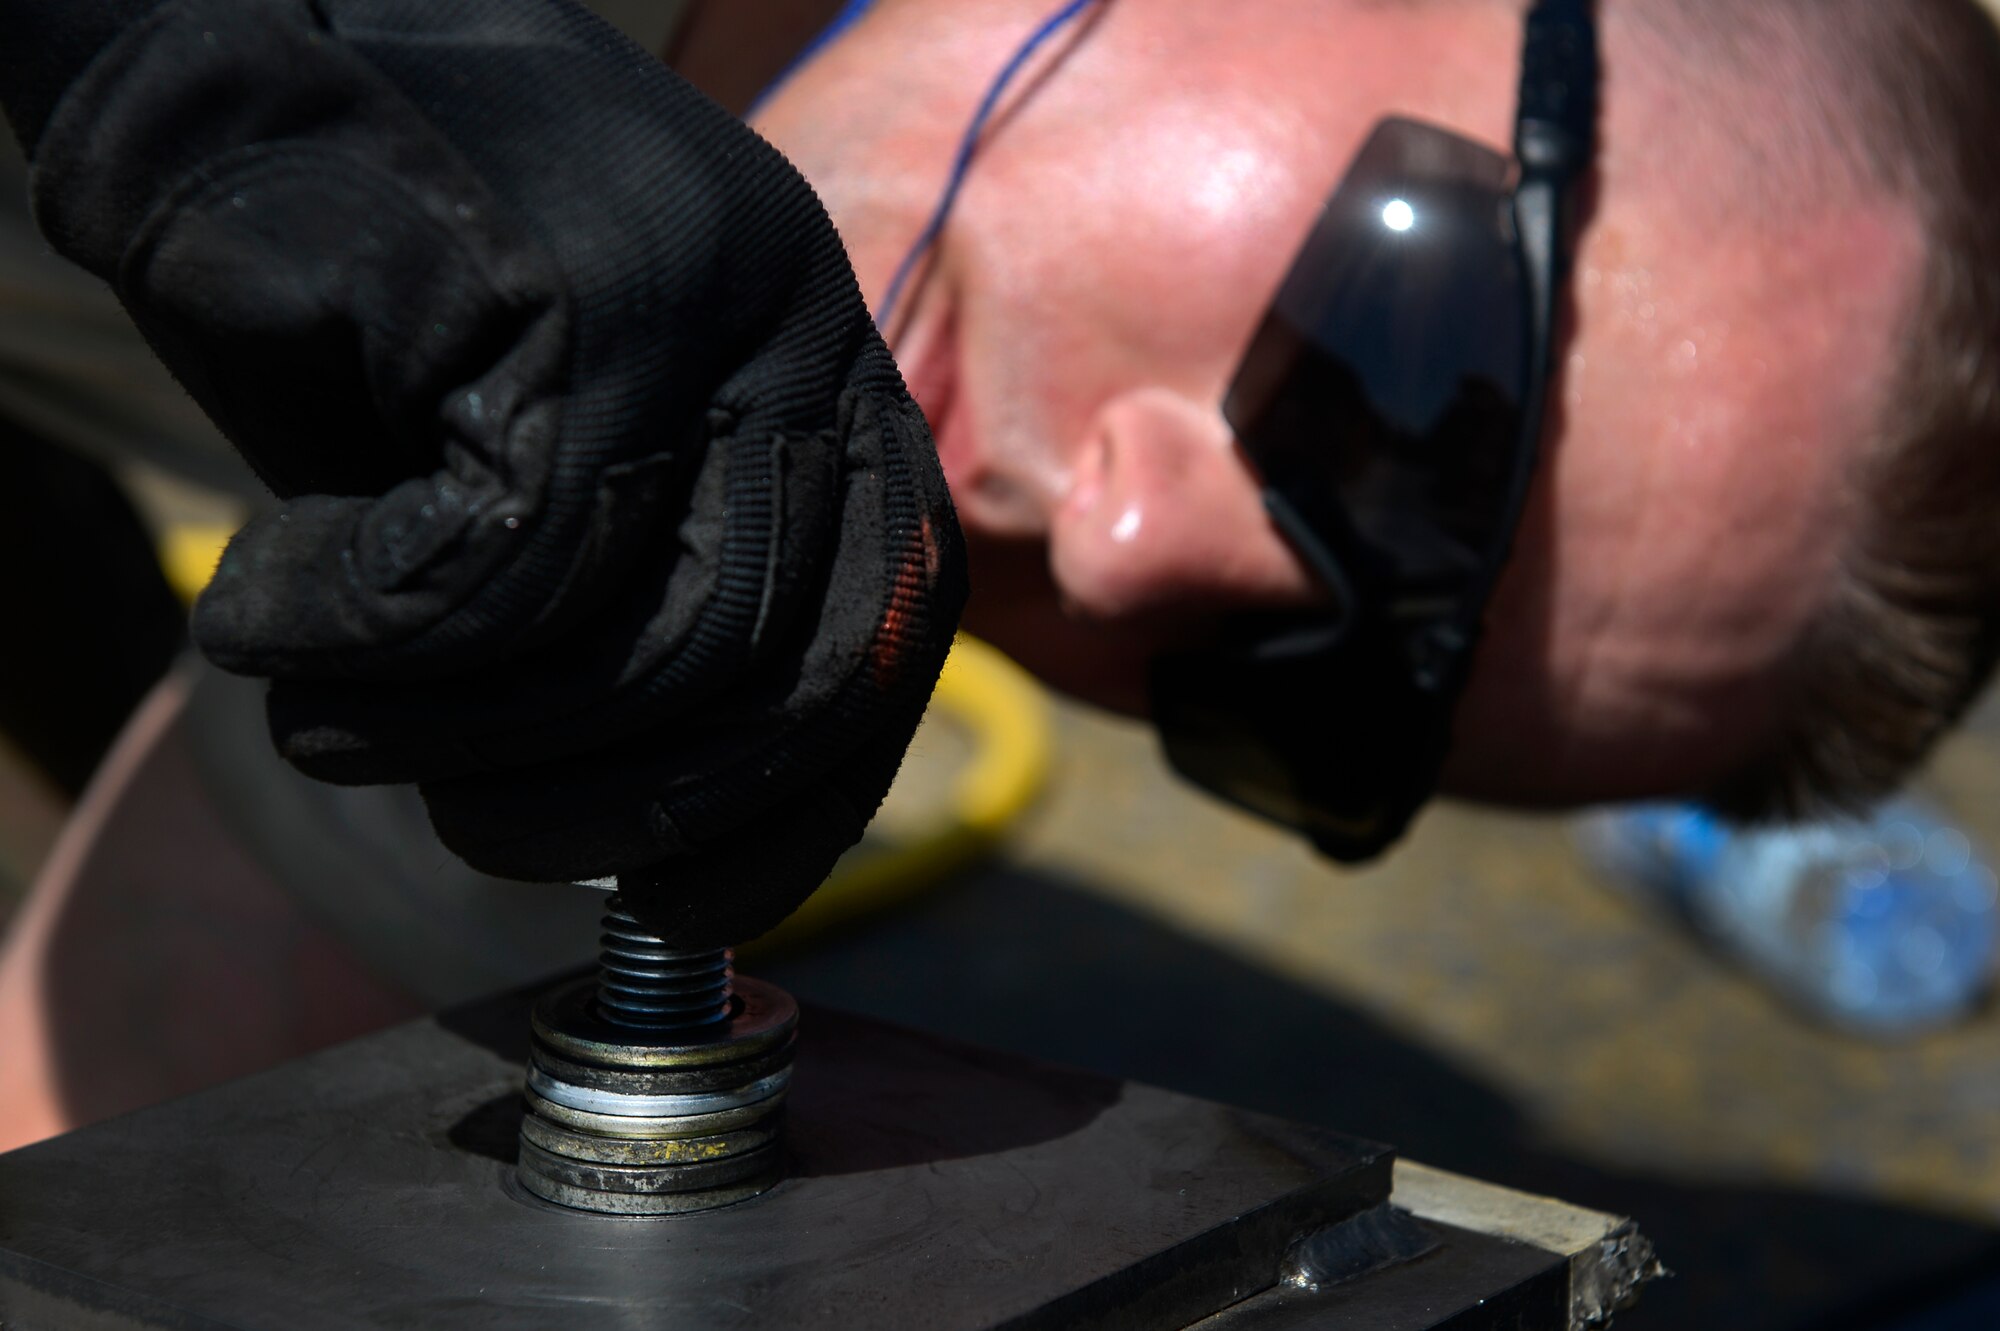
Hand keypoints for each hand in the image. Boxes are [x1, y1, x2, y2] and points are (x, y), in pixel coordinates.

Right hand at [3, 0, 965, 943]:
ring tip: (334, 717)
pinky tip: (272, 609)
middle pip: (795, 675)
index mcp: (829, 392)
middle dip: (617, 811)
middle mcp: (805, 338)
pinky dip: (369, 641)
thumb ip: (645, 615)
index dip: (797, 812)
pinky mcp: (583, 290)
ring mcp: (717, 304)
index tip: (683, 904)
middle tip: (468, 826)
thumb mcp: (554, 480)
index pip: (887, 646)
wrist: (236, 66)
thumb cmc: (386, 319)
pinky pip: (512, 568)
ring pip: (657, 642)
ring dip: (471, 741)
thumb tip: (681, 837)